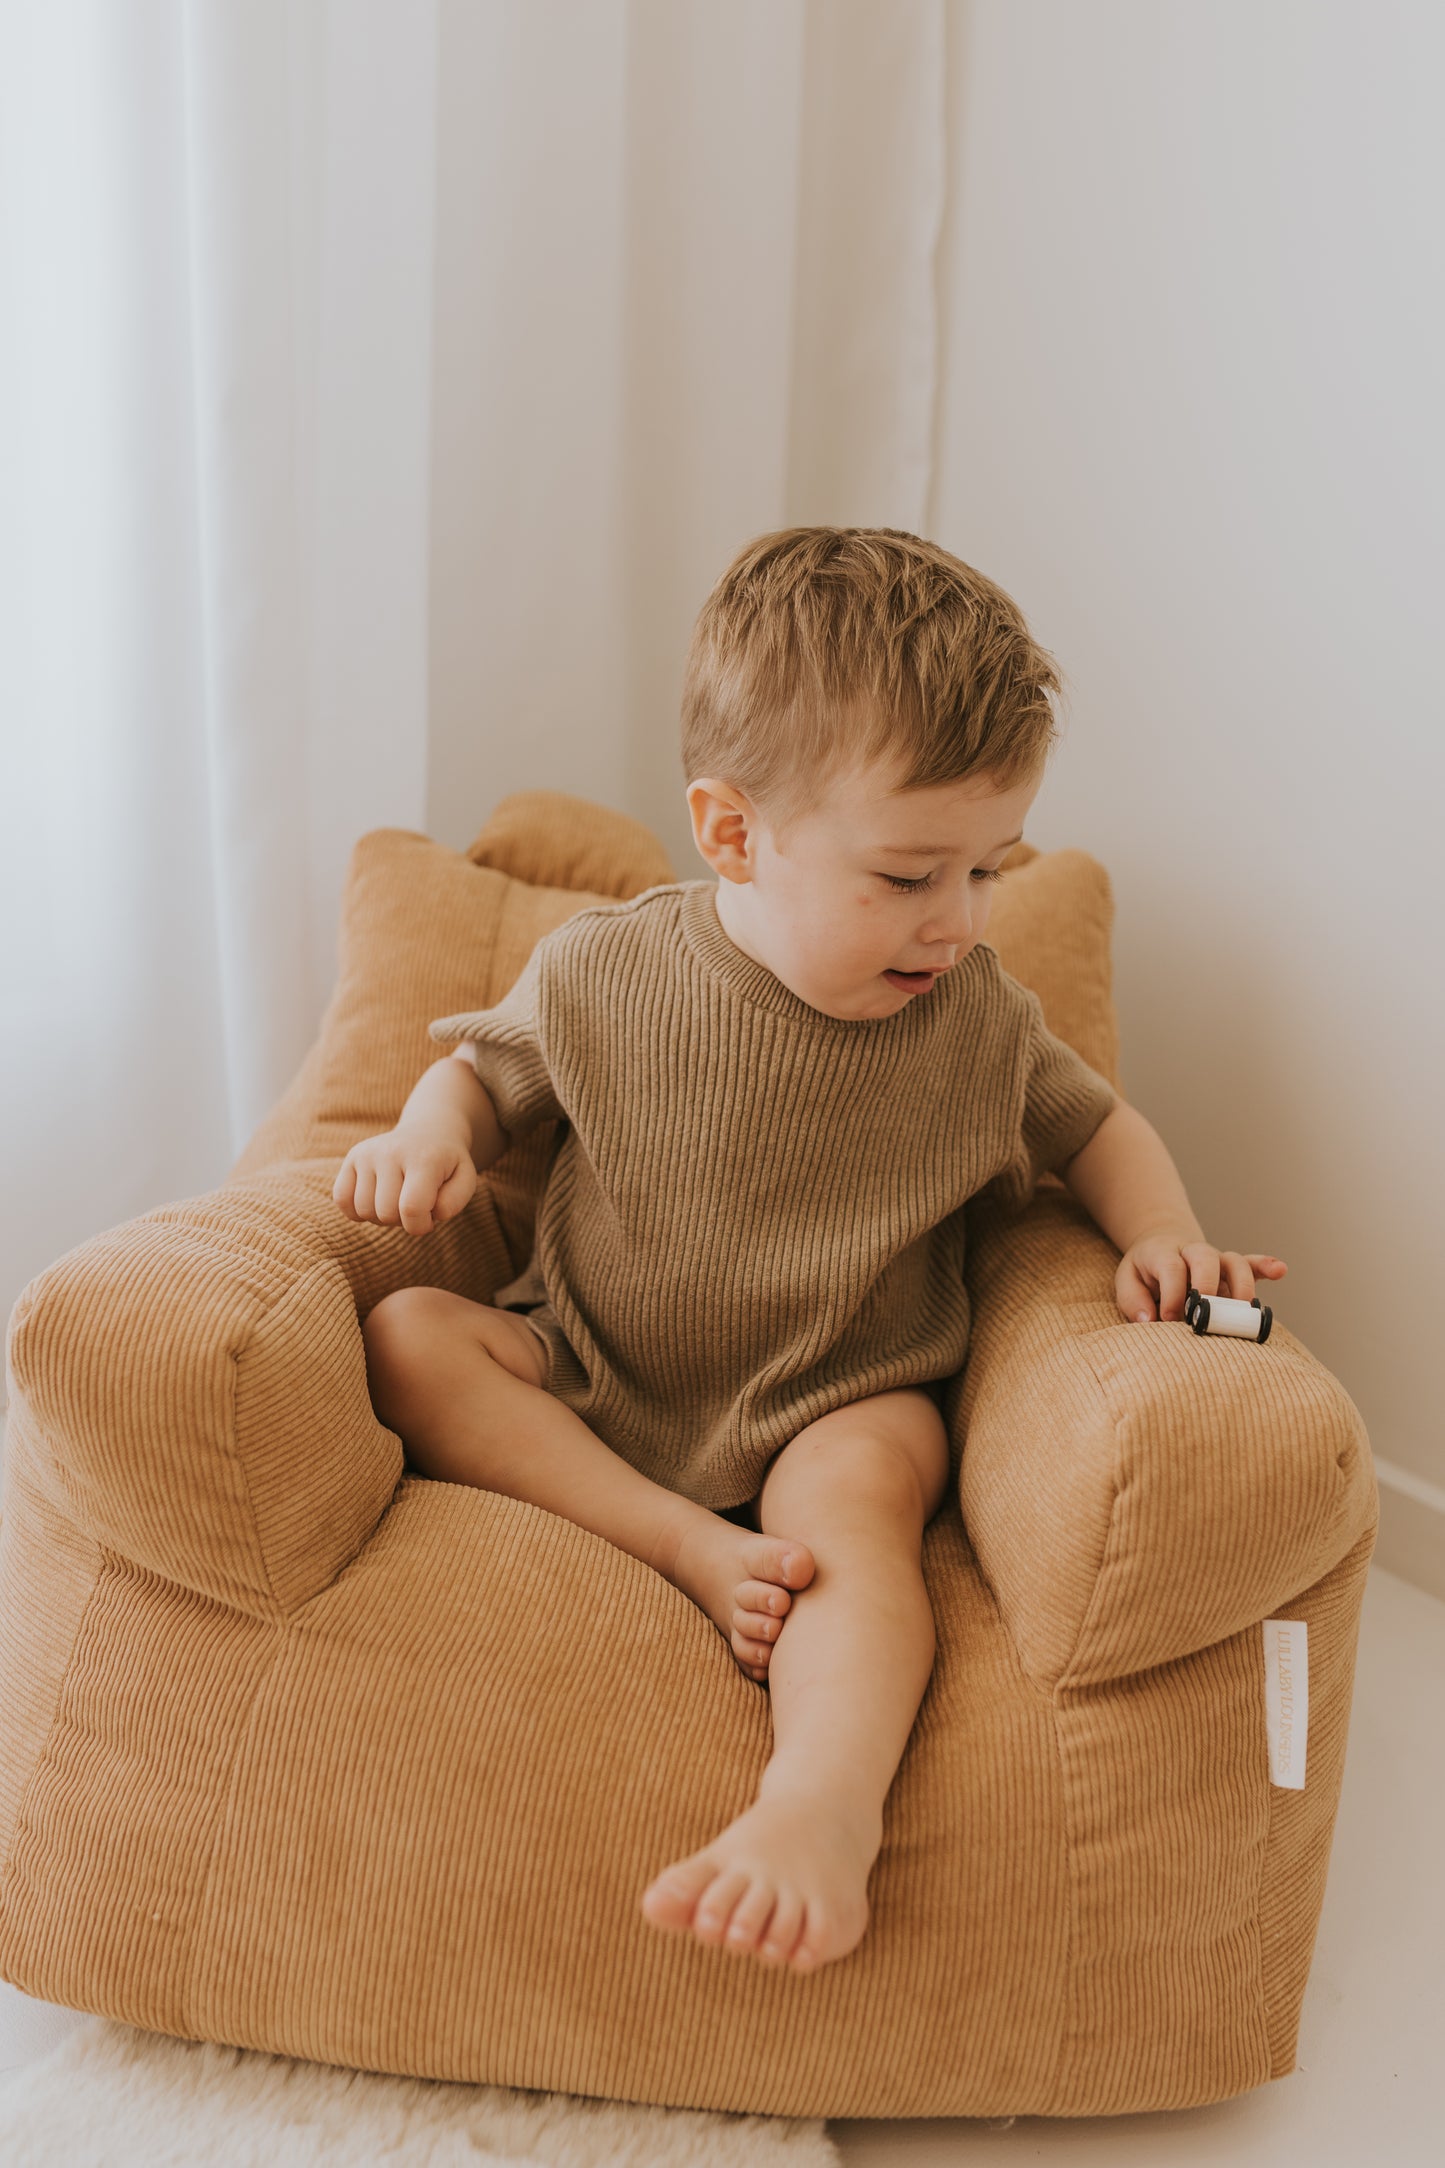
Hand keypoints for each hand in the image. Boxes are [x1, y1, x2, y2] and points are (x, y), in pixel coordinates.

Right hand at [332, 1125, 477, 1235]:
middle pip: (385, 1213)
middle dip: (402, 1221)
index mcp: (424, 1158)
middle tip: (414, 1206)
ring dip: (381, 1217)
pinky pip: (341, 1200)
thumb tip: (430, 1214)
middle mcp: (391, 1151)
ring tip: (397, 1201)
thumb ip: (454, 1201)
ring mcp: (368, 1153)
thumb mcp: (465, 1179)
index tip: (429, 1220)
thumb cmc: (446, 1165)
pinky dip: (357, 1211)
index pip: (412, 1209)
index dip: (420, 1226)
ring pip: (363, 1210)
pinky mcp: (352, 1157)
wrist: (429, 1133)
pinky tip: (376, 1200)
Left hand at [1117, 1229, 1287, 1323]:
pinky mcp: (1233, 1270)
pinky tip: (1281, 1270)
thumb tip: (1150, 1320)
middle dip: (1207, 1285)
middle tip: (1205, 1313)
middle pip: (1204, 1258)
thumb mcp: (1127, 1281)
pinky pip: (1252, 1263)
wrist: (1162, 1247)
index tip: (1170, 1319)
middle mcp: (1192, 1253)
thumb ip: (1133, 1301)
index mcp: (1163, 1253)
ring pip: (1234, 1262)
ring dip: (1241, 1283)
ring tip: (1245, 1307)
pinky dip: (1267, 1266)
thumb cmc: (1144, 1272)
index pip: (1172, 1269)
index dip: (1174, 1294)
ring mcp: (1216, 1260)